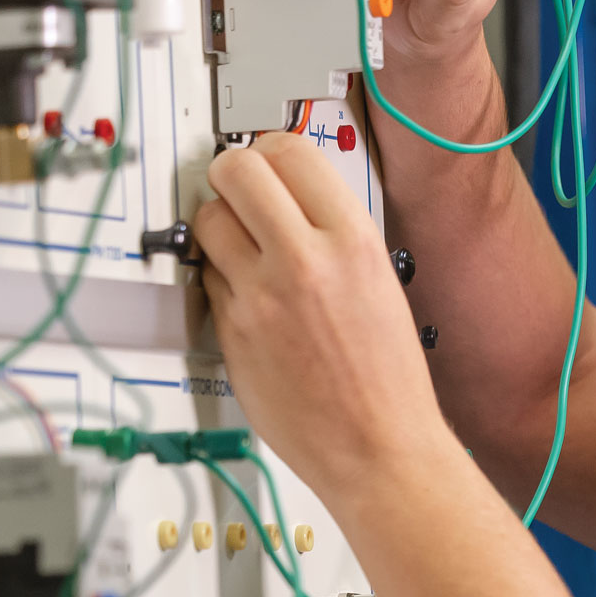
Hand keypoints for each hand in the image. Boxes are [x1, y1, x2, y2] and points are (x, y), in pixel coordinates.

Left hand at [195, 134, 451, 496]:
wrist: (379, 447)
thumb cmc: (388, 378)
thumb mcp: (380, 281)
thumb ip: (332, 233)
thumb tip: (288, 197)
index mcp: (353, 240)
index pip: (287, 149)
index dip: (269, 151)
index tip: (265, 162)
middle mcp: (304, 260)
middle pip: (235, 170)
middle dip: (229, 174)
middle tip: (236, 191)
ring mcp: (261, 296)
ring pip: (207, 221)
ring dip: (218, 226)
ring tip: (240, 248)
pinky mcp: (232, 331)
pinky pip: (209, 280)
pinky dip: (222, 282)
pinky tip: (251, 301)